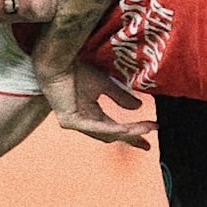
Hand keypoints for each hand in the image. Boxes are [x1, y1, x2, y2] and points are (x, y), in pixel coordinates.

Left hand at [39, 63, 157, 150]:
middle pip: (112, 135)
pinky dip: (114, 129)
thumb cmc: (74, 69)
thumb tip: (138, 107)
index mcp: (90, 114)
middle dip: (132, 138)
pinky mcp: (70, 121)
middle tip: (148, 144)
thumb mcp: (104, 84)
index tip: (150, 132)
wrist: (56, 61)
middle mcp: (83, 122)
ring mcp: (76, 124)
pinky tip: (128, 128)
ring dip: (128, 133)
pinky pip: (96, 129)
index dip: (132, 132)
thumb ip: (120, 96)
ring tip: (146, 129)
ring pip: (107, 134)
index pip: (114, 127)